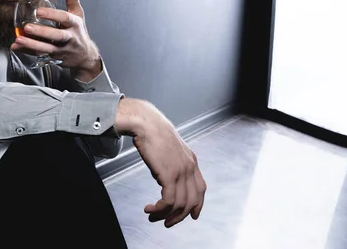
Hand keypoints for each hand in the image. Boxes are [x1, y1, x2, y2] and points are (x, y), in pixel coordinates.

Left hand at [10, 0, 100, 80]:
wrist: (85, 57)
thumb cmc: (78, 32)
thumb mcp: (78, 15)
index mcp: (74, 24)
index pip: (64, 18)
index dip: (52, 15)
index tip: (39, 11)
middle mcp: (69, 38)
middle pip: (56, 35)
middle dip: (42, 32)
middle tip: (27, 27)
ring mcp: (61, 49)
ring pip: (46, 48)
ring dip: (31, 44)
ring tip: (18, 39)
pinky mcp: (54, 58)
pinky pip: (39, 54)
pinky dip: (27, 51)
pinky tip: (16, 47)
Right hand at [115, 98, 206, 227]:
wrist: (146, 123)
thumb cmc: (153, 133)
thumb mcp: (169, 149)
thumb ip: (171, 164)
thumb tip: (163, 178)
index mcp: (191, 161)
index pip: (201, 189)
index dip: (198, 205)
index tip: (193, 215)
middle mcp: (189, 167)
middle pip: (192, 201)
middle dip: (180, 216)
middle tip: (167, 223)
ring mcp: (181, 171)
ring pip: (179, 204)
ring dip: (165, 215)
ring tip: (153, 217)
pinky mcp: (169, 174)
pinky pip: (168, 201)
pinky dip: (159, 209)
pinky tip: (150, 209)